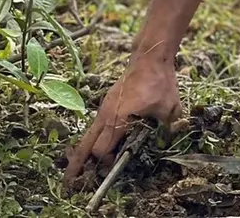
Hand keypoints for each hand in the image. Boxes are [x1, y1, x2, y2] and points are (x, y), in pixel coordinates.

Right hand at [64, 54, 180, 184]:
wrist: (149, 58)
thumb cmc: (159, 82)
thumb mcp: (169, 109)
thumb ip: (165, 129)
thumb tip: (166, 144)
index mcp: (118, 119)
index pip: (102, 149)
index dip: (106, 162)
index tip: (113, 168)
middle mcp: (105, 115)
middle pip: (85, 145)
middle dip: (77, 165)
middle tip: (70, 183)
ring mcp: (104, 109)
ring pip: (87, 135)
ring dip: (81, 152)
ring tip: (74, 169)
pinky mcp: (107, 104)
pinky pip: (94, 126)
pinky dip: (91, 139)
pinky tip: (94, 146)